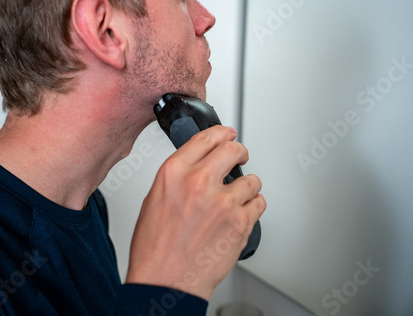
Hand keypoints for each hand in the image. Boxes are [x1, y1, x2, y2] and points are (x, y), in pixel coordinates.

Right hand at [125, 125, 265, 299]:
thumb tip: (196, 166)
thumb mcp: (153, 200)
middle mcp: (199, 183)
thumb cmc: (155, 248)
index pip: (205, 138)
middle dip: (239, 152)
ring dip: (246, 186)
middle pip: (233, 149)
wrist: (166, 280)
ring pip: (252, 179)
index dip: (221, 132)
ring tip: (235, 198)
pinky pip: (259, 203)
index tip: (228, 133)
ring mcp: (223, 202)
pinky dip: (253, 207)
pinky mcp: (240, 222)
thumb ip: (177, 178)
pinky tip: (241, 213)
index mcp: (174, 173)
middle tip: (239, 157)